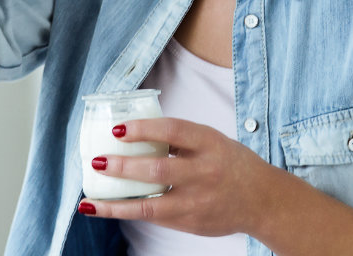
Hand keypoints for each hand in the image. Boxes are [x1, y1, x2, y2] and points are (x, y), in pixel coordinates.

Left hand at [78, 117, 271, 236]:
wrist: (262, 200)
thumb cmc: (230, 164)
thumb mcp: (212, 141)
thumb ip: (180, 139)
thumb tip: (136, 132)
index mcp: (209, 143)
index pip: (172, 131)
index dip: (143, 129)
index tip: (117, 129)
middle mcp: (204, 172)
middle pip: (157, 170)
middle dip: (123, 167)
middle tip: (98, 161)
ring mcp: (197, 201)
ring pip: (150, 204)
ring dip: (116, 203)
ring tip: (90, 200)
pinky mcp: (190, 222)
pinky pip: (154, 217)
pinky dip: (128, 213)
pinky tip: (107, 209)